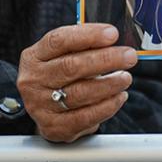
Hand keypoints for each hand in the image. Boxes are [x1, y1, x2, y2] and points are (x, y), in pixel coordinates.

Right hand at [18, 24, 135, 142]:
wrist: (45, 109)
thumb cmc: (60, 76)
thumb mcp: (63, 56)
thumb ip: (83, 46)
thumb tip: (113, 38)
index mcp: (33, 57)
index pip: (59, 40)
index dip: (88, 35)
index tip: (112, 34)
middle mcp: (33, 81)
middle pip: (71, 66)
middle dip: (105, 59)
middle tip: (128, 56)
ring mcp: (40, 106)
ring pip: (80, 93)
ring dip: (109, 84)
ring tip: (125, 77)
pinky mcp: (54, 127)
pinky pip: (86, 116)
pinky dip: (107, 106)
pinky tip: (119, 96)